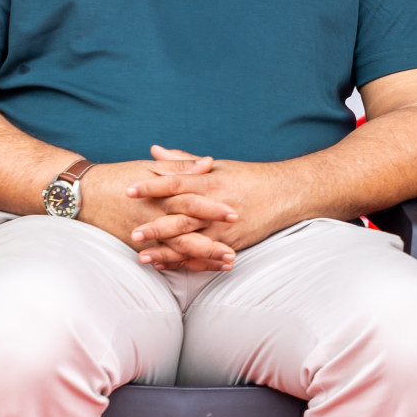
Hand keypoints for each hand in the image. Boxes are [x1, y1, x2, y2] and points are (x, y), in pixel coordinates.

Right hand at [76, 153, 237, 268]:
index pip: (191, 201)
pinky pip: (160, 258)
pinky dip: (179, 264)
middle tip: (234, 252)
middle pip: (187, 231)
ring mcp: (144, 233)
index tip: (234, 214)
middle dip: (211, 243)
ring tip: (225, 264)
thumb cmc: (119, 176)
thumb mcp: (151, 167)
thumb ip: (182, 166)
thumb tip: (210, 162)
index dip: (213, 208)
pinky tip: (198, 270)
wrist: (82, 195)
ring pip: (176, 249)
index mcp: (161, 194)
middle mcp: (154, 216)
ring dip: (201, 258)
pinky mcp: (135, 244)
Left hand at [126, 147, 282, 270]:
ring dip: (166, 250)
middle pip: (181, 216)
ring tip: (143, 257)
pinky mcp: (232, 243)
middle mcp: (216, 205)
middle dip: (156, 226)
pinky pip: (205, 256)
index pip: (177, 182)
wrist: (286, 193)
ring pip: (191, 240)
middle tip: (131, 232)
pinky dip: (185, 263)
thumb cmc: (250, 177)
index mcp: (211, 182)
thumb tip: (154, 150)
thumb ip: (183, 162)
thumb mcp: (218, 166)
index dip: (152, 186)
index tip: (129, 189)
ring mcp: (224, 226)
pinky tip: (166, 266)